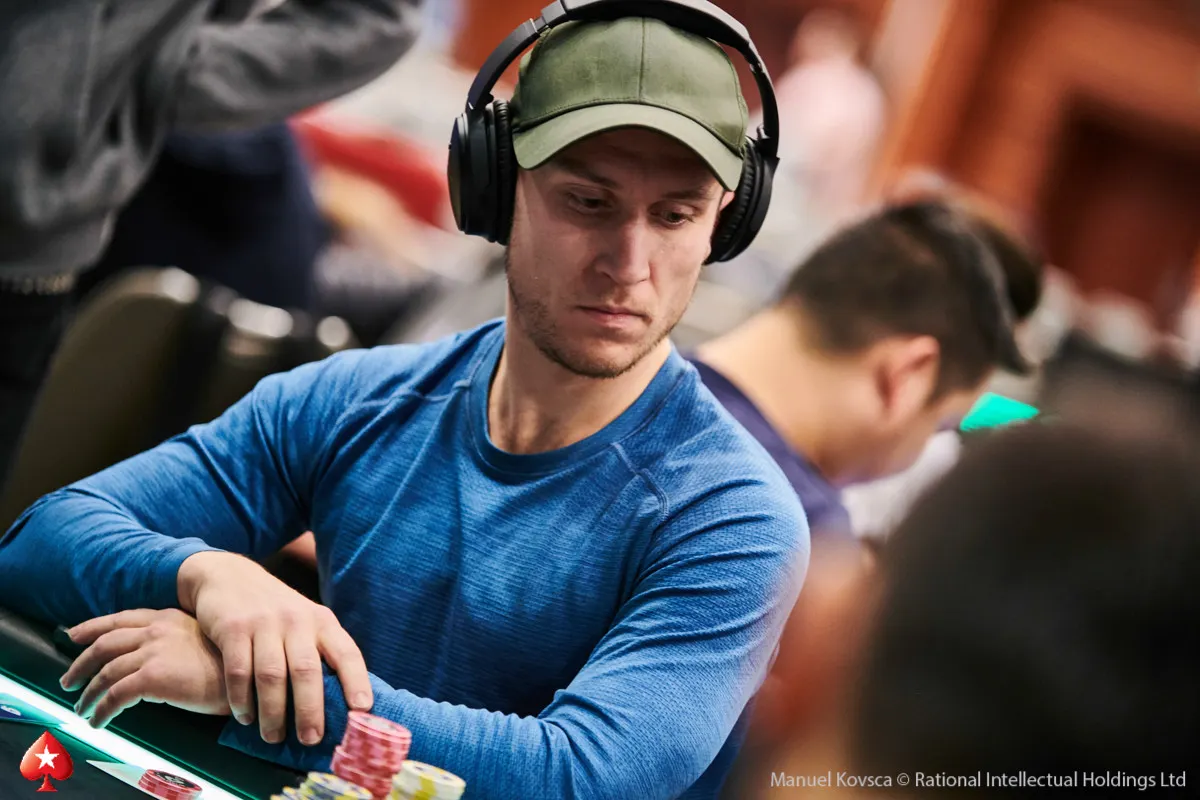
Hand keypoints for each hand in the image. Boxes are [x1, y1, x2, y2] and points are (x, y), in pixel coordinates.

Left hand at [60, 609, 228, 728]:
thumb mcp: (204, 638)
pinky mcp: (153, 677)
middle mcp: (156, 630)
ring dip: (89, 693)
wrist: (249, 672)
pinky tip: (98, 721)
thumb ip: (177, 641)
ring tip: (82, 708)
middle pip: (105, 644)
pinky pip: (115, 695)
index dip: (93, 627)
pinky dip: (102, 710)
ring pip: (106, 672)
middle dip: (81, 662)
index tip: (74, 634)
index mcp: (168, 618)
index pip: (121, 620)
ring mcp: (153, 652)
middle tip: (69, 680)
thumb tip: (158, 659)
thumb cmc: (234, 661)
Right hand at [177, 551, 371, 745]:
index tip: (363, 710)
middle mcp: (296, 620)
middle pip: (307, 670)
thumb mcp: (304, 621)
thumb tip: (340, 704)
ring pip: (272, 675)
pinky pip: (239, 671)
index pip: (346, 653)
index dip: (357, 681)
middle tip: (311, 739)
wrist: (228, 576)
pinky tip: (244, 717)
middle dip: (310, 709)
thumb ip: (320, 652)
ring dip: (273, 712)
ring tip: (273, 737)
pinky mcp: (234, 628)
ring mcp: (264, 622)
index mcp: (322, 621)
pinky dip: (241, 699)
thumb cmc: (275, 611)